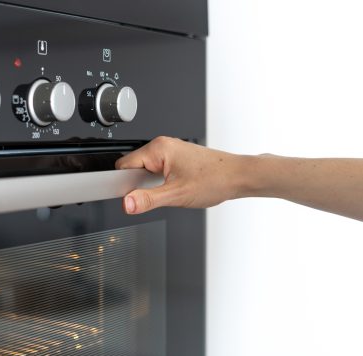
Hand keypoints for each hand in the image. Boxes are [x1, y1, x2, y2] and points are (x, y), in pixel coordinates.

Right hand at [115, 136, 243, 213]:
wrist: (238, 177)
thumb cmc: (215, 179)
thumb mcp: (176, 195)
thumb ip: (147, 200)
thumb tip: (127, 203)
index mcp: (158, 148)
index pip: (124, 165)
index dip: (125, 184)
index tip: (131, 196)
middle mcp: (163, 145)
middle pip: (134, 167)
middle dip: (140, 185)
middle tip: (159, 194)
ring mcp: (171, 150)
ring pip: (146, 170)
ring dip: (152, 184)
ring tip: (171, 190)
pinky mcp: (177, 157)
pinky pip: (158, 170)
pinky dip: (161, 181)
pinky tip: (176, 187)